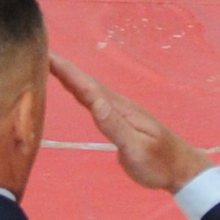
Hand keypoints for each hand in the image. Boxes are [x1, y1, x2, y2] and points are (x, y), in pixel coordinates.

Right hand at [48, 52, 202, 194]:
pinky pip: (93, 99)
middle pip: (86, 82)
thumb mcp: (135, 148)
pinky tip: (73, 88)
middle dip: (63, 67)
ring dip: (69, 75)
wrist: (181, 169)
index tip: (46, 54)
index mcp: (119, 109)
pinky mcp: (119, 120)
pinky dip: (79, 89)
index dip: (66, 71)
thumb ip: (115, 125)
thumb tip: (94, 101)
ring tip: (49, 63)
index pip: (87, 86)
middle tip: (39, 50)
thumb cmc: (158, 163)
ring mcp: (119, 111)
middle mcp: (118, 105)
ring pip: (89, 89)